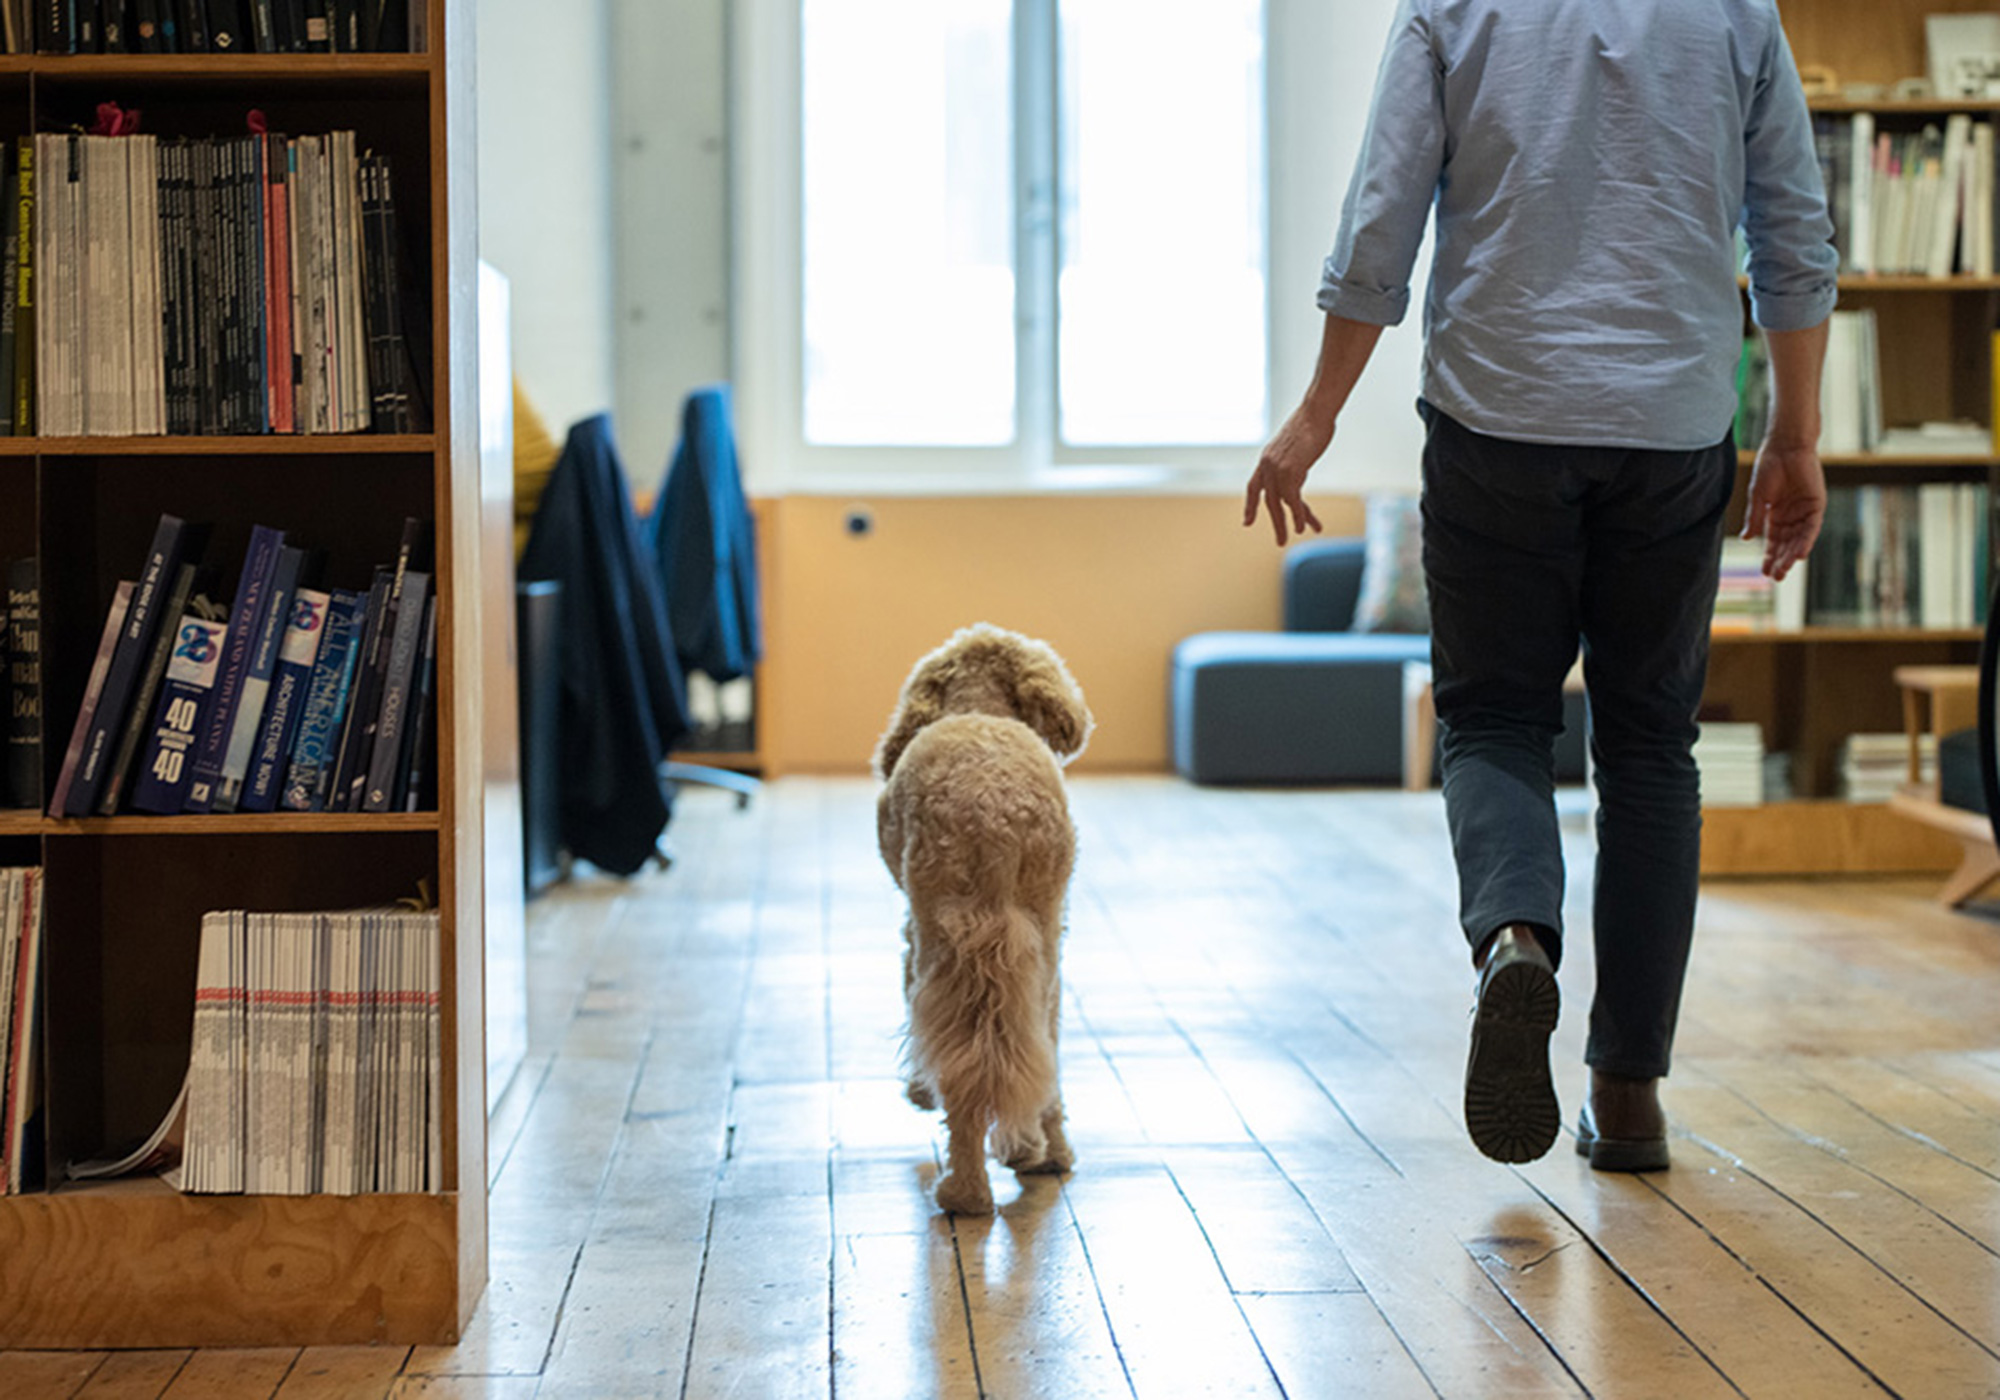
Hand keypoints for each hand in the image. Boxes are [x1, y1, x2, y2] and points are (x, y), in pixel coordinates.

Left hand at [1244, 410, 1332, 545]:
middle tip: (1281, 541)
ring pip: (1283, 503)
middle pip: (1268, 501)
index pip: (1253, 487)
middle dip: (1276, 522)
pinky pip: (1294, 500)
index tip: (1247, 522)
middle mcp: (1267, 466)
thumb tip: (1296, 474)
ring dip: (1292, 522)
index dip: (1250, 505)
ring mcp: (1277, 469)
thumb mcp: (1295, 446)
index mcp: (1266, 459)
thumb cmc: (1312, 423)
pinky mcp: (1291, 471)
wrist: (1316, 411)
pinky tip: (1304, 527)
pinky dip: (1300, 515)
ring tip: (1298, 535)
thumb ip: (1291, 462)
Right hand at [1740, 437, 1824, 580]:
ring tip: (1784, 571)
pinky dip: (1807, 541)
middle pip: (1787, 544)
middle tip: (1775, 577)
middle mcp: (1792, 515)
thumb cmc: (1769, 467)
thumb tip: (1747, 539)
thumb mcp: (1758, 497)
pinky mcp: (1816, 505)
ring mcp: (1805, 511)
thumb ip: (1755, 518)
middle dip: (1781, 560)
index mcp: (1776, 514)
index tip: (1764, 572)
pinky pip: (1812, 528)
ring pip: (1799, 539)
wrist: (1786, 447)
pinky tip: (1800, 554)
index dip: (1769, 556)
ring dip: (1793, 555)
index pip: (1774, 541)